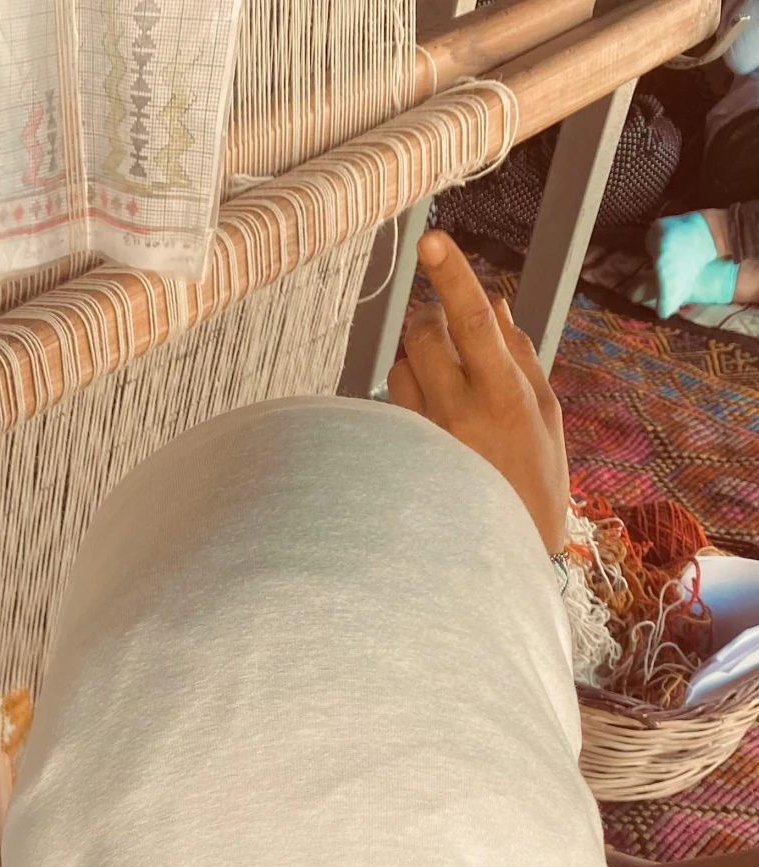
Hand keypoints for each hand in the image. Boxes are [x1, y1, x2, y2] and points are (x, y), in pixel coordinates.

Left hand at [388, 230, 569, 555]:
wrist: (497, 558)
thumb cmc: (533, 481)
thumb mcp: (545, 414)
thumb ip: (518, 353)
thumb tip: (494, 301)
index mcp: (504, 397)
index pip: (474, 323)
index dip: (453, 278)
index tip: (433, 241)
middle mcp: (458, 413)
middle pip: (423, 334)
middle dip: (432, 322)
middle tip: (451, 339)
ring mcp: (421, 437)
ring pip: (398, 367)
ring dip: (416, 363)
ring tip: (446, 396)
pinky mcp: (395, 456)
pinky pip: (389, 405)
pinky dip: (405, 401)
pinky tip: (427, 429)